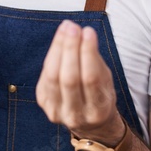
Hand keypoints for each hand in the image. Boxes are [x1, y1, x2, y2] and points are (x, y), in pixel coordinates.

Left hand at [36, 20, 124, 143]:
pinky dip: (52, 56)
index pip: (91, 78)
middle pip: (69, 78)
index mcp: (97, 111)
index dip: (88, 53)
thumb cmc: (99, 95)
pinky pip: (46, 76)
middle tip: (73, 27)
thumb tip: (82, 32)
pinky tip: (59, 42)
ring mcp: (57, 112)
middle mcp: (76, 115)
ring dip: (59, 49)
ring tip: (65, 29)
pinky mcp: (44, 104)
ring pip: (53, 76)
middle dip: (70, 49)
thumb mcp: (106, 82)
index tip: (88, 31)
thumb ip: (94, 61)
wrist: (88, 123)